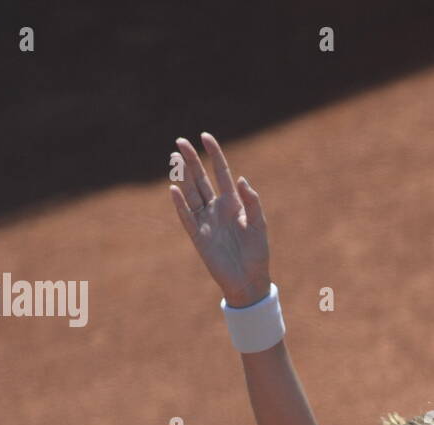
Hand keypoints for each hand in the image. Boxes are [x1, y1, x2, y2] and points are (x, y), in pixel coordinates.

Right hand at [169, 132, 271, 307]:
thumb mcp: (259, 225)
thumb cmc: (257, 253)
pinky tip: (174, 189)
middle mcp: (217, 208)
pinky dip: (180, 204)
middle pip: (201, 179)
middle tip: (180, 141)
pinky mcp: (198, 237)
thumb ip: (252, 202)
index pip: (221, 172)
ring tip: (175, 158)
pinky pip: (187, 217)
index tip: (205, 136)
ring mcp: (206, 221)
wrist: (249, 280)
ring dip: (183, 176)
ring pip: (191, 193)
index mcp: (233, 203)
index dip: (214, 154)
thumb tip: (240, 179)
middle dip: (192, 160)